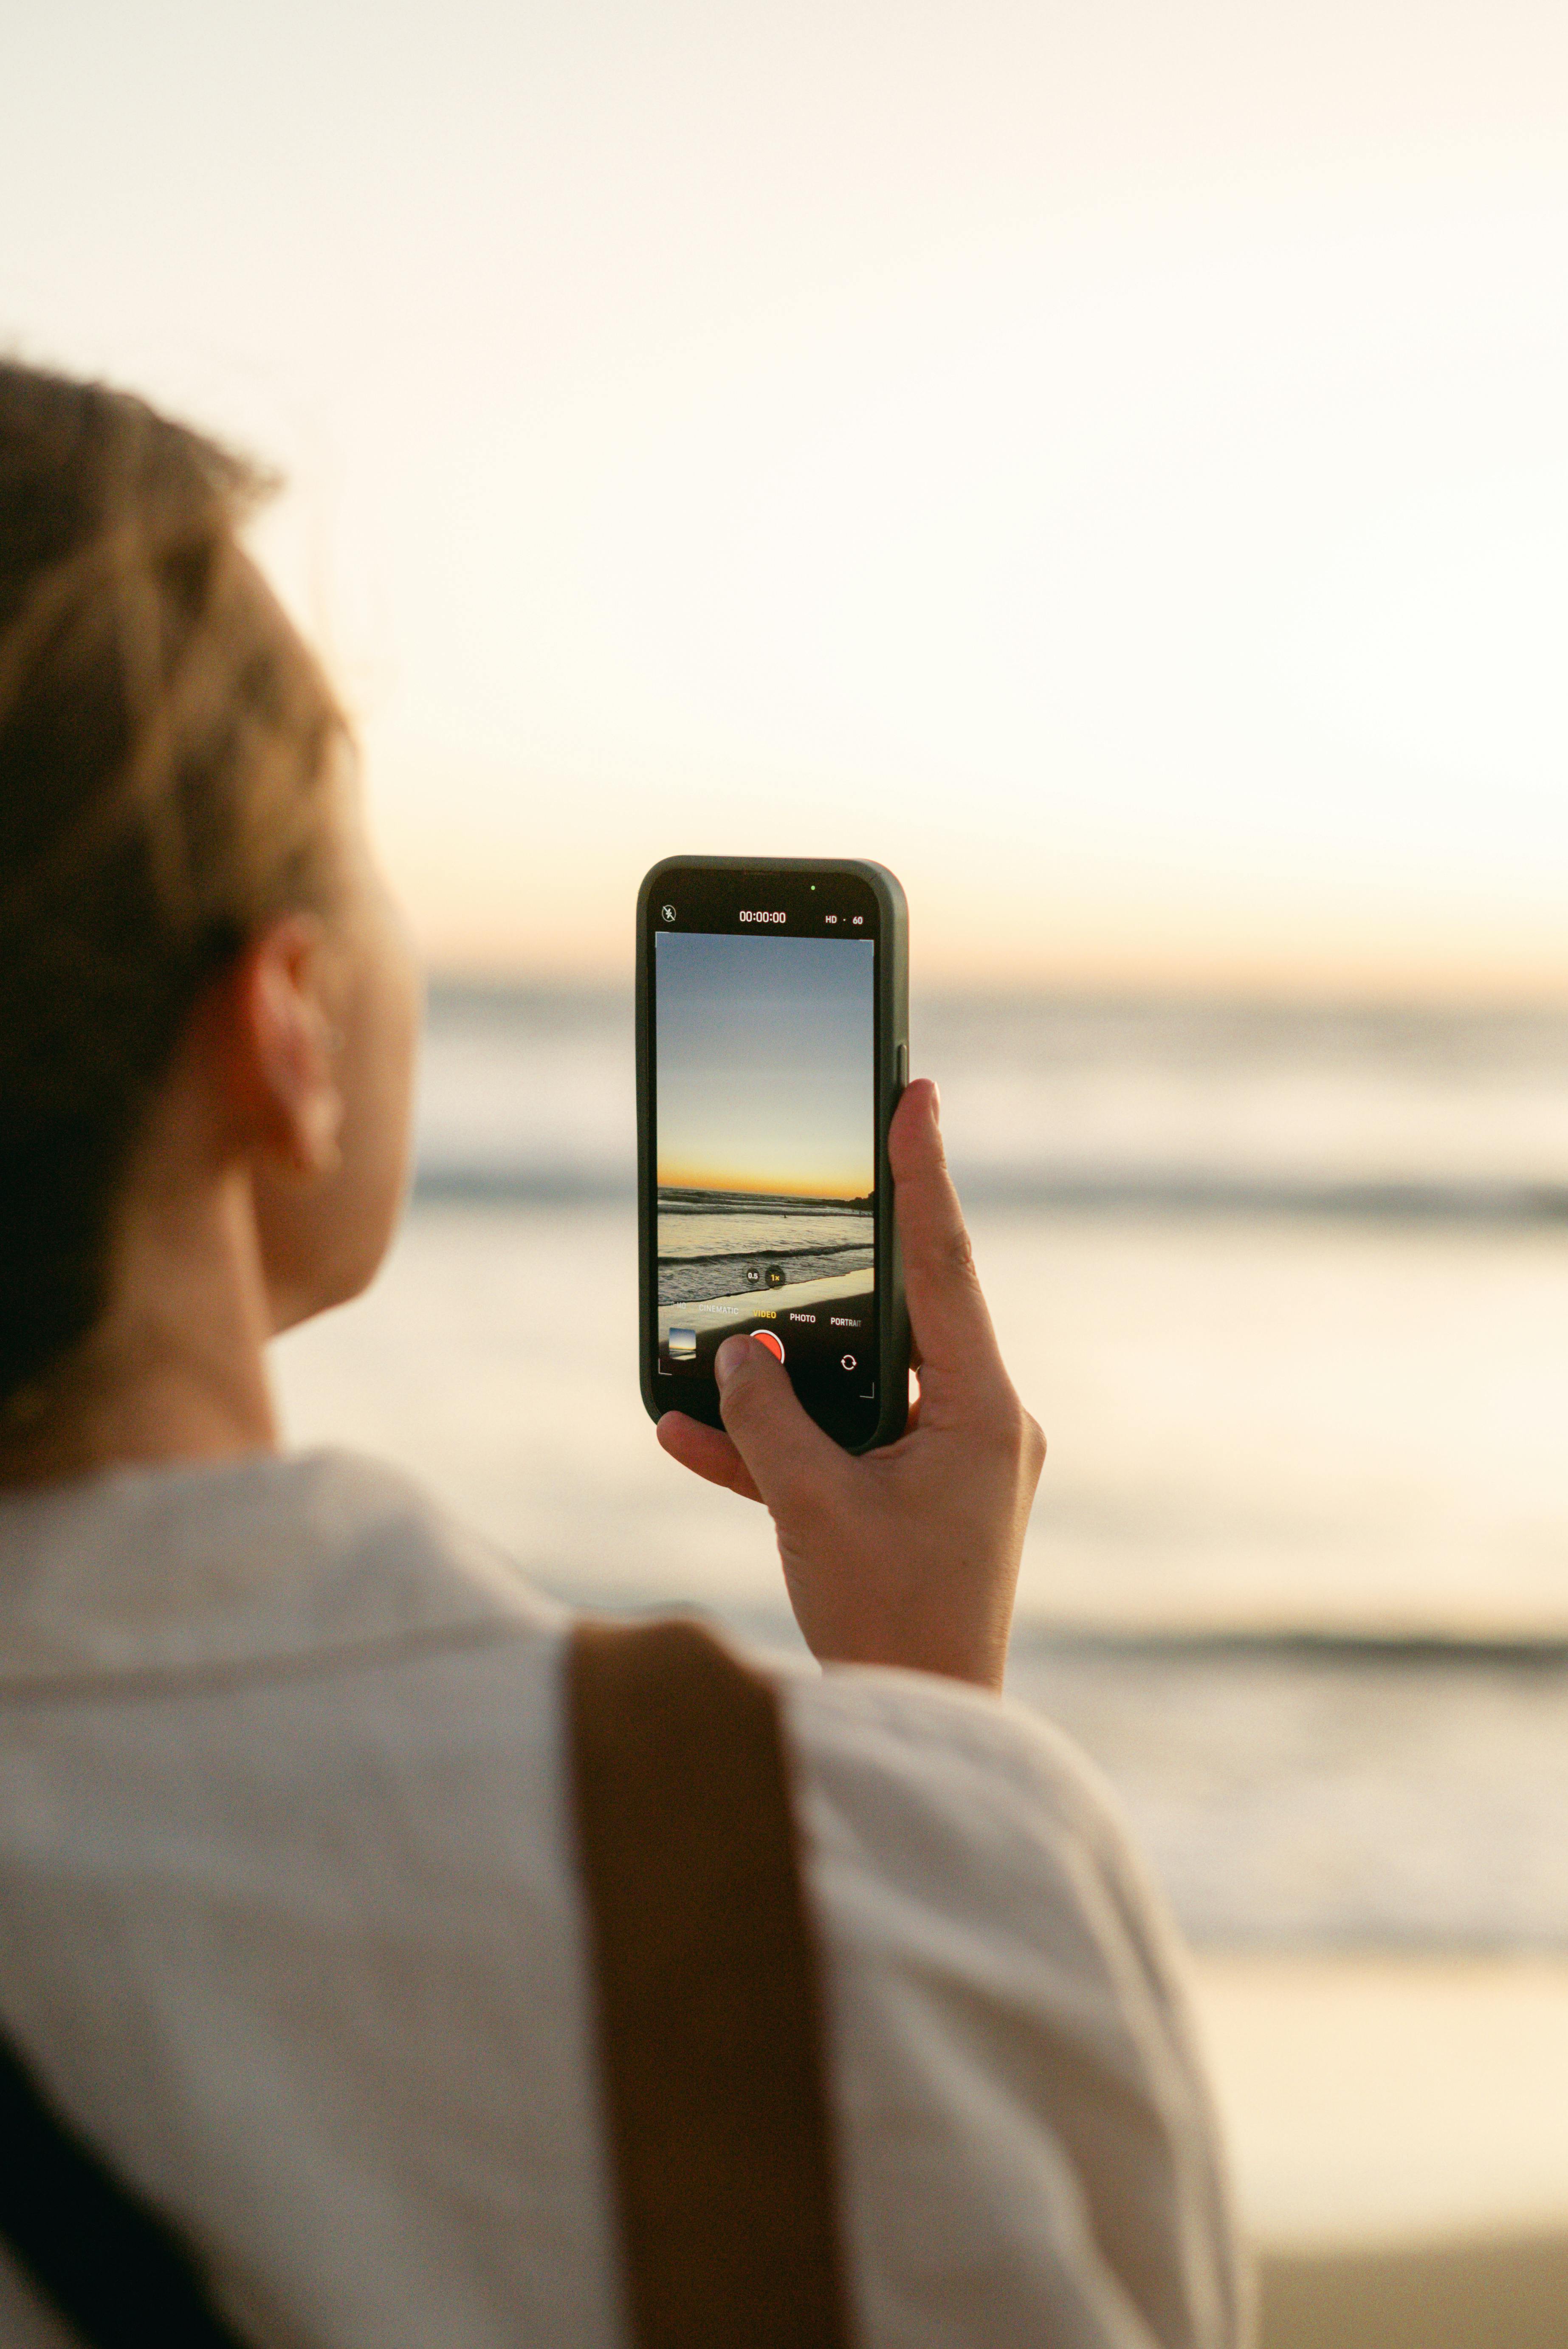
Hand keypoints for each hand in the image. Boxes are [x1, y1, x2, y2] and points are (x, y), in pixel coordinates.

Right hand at [655, 1079, 1044, 1690]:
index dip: (923, 1173)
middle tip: (802, 1192)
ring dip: (778, 1383)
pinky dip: (775, 1444)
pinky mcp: (912, 1503)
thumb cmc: (890, 1625)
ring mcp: (950, 1466)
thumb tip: (735, 1355)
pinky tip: (692, 1435)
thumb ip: (768, 1419)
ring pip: (855, 1387)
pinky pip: (839, 1448)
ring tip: (701, 1358)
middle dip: (823, 1281)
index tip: (913, 1091)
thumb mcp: (812, 1508)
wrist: (918, 1728)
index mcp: (984, 1413)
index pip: (945, 1265)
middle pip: (896, 1319)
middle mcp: (980, 1427)